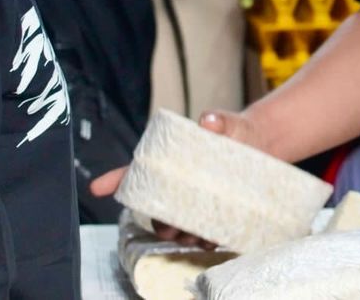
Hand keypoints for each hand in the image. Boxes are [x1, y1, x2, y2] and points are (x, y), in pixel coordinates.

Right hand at [89, 109, 269, 247]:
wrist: (263, 143)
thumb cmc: (236, 131)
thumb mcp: (228, 123)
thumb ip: (219, 121)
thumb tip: (209, 120)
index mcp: (171, 160)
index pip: (136, 170)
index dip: (115, 179)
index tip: (97, 187)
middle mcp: (178, 184)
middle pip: (156, 209)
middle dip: (160, 223)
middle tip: (172, 226)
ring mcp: (195, 200)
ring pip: (176, 226)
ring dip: (182, 235)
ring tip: (198, 234)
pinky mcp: (214, 212)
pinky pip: (202, 233)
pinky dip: (205, 240)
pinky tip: (214, 238)